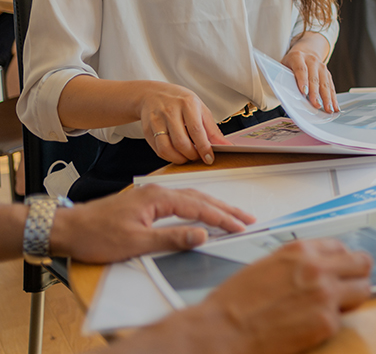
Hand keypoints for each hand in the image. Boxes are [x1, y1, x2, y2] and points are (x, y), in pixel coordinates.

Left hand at [50, 184, 254, 261]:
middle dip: (225, 209)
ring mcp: (152, 195)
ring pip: (191, 198)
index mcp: (158, 198)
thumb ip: (171, 239)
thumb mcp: (135, 243)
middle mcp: (158, 192)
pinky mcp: (146, 201)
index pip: (199, 208)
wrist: (68, 228)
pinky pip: (180, 200)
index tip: (241, 226)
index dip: (222, 218)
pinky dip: (198, 206)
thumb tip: (202, 235)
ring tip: (232, 215)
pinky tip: (202, 211)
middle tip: (248, 218)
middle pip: (200, 198)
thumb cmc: (98, 236)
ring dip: (214, 207)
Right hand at [138, 82, 226, 164]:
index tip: (209, 158)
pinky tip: (176, 153)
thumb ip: (212, 129)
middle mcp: (170, 111)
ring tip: (187, 157)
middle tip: (198, 157)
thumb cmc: (180, 101)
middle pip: (181, 142)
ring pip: (166, 149)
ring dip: (179, 159)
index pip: (196, 130)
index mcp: (187, 104)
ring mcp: (156, 121)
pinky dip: (169, 156)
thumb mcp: (200, 109)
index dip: (204, 147)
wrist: (153, 94)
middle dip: (192, 155)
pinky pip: (158, 150)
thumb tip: (225, 145)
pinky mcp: (147, 130)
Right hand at [191, 240, 371, 353]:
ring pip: (363, 290)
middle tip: (346, 288)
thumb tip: (317, 265)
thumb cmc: (235, 302)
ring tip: (331, 308)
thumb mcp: (268, 265)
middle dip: (355, 276)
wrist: (221, 331)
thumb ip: (297, 262)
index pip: (341, 247)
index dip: (340, 262)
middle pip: (362, 263)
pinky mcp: (326, 322)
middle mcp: (318, 268)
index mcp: (301, 250)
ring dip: (351, 299)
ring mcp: (325, 294)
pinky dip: (328, 326)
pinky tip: (307, 327)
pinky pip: (341, 321)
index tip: (338, 271)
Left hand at [283, 39, 337, 112]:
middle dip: (315, 93)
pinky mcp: (327, 73)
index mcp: (297, 57)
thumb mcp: (283, 67)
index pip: (301, 69)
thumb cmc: (291, 64)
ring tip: (328, 108)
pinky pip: (331, 86)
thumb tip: (284, 95)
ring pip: (325, 83)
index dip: (302, 80)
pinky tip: (334, 105)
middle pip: (314, 78)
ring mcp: (321, 66)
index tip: (304, 92)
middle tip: (316, 105)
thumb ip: (283, 78)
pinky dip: (333, 97)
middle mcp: (311, 60)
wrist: (306, 52)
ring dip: (327, 97)